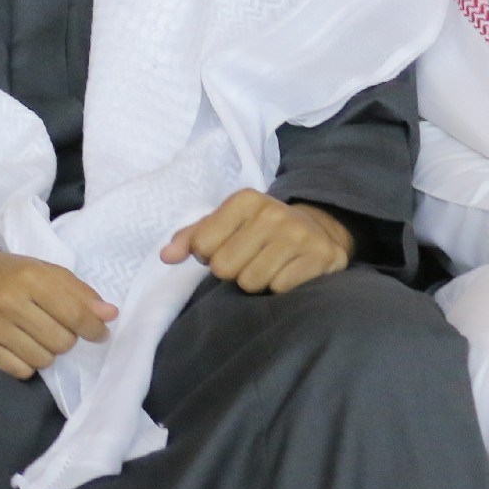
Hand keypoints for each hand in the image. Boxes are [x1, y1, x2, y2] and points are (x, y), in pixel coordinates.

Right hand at [0, 239, 119, 379]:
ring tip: (36, 336)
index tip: (98, 332)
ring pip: (43, 360)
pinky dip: (27, 363)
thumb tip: (109, 316)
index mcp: (30, 278)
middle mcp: (9, 302)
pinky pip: (20, 370)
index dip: (94, 329)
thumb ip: (79, 292)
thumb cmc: (9, 273)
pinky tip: (20, 346)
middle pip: (62, 342)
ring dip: (47, 352)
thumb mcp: (45, 271)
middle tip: (55, 327)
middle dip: (66, 338)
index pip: (75, 315)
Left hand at [160, 189, 350, 293]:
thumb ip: (189, 238)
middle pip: (225, 268)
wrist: (317, 229)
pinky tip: (288, 272)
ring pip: (251, 282)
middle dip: (232, 271)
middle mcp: (273, 213)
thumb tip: (166, 257)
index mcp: (245, 200)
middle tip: (249, 260)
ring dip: (256, 281)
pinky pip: (280, 288)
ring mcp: (301, 234)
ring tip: (268, 266)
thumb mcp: (223, 224)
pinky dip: (279, 287)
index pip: (202, 246)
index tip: (226, 247)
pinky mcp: (322, 256)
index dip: (209, 255)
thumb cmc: (257, 230)